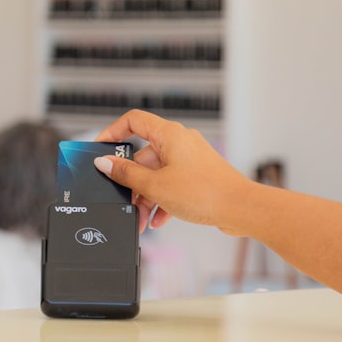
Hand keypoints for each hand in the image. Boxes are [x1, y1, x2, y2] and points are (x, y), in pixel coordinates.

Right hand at [93, 109, 252, 234]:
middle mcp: (180, 142)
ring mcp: (190, 158)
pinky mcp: (198, 175)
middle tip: (125, 201)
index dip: (113, 132)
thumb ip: (126, 174)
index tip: (100, 149)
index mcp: (169, 135)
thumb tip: (105, 163)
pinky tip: (159, 219)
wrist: (241, 209)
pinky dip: (163, 199)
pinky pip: (172, 183)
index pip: (133, 121)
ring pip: (157, 173)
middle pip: (143, 156)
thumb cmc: (205, 192)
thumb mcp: (155, 185)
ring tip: (142, 219)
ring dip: (147, 197)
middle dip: (132, 182)